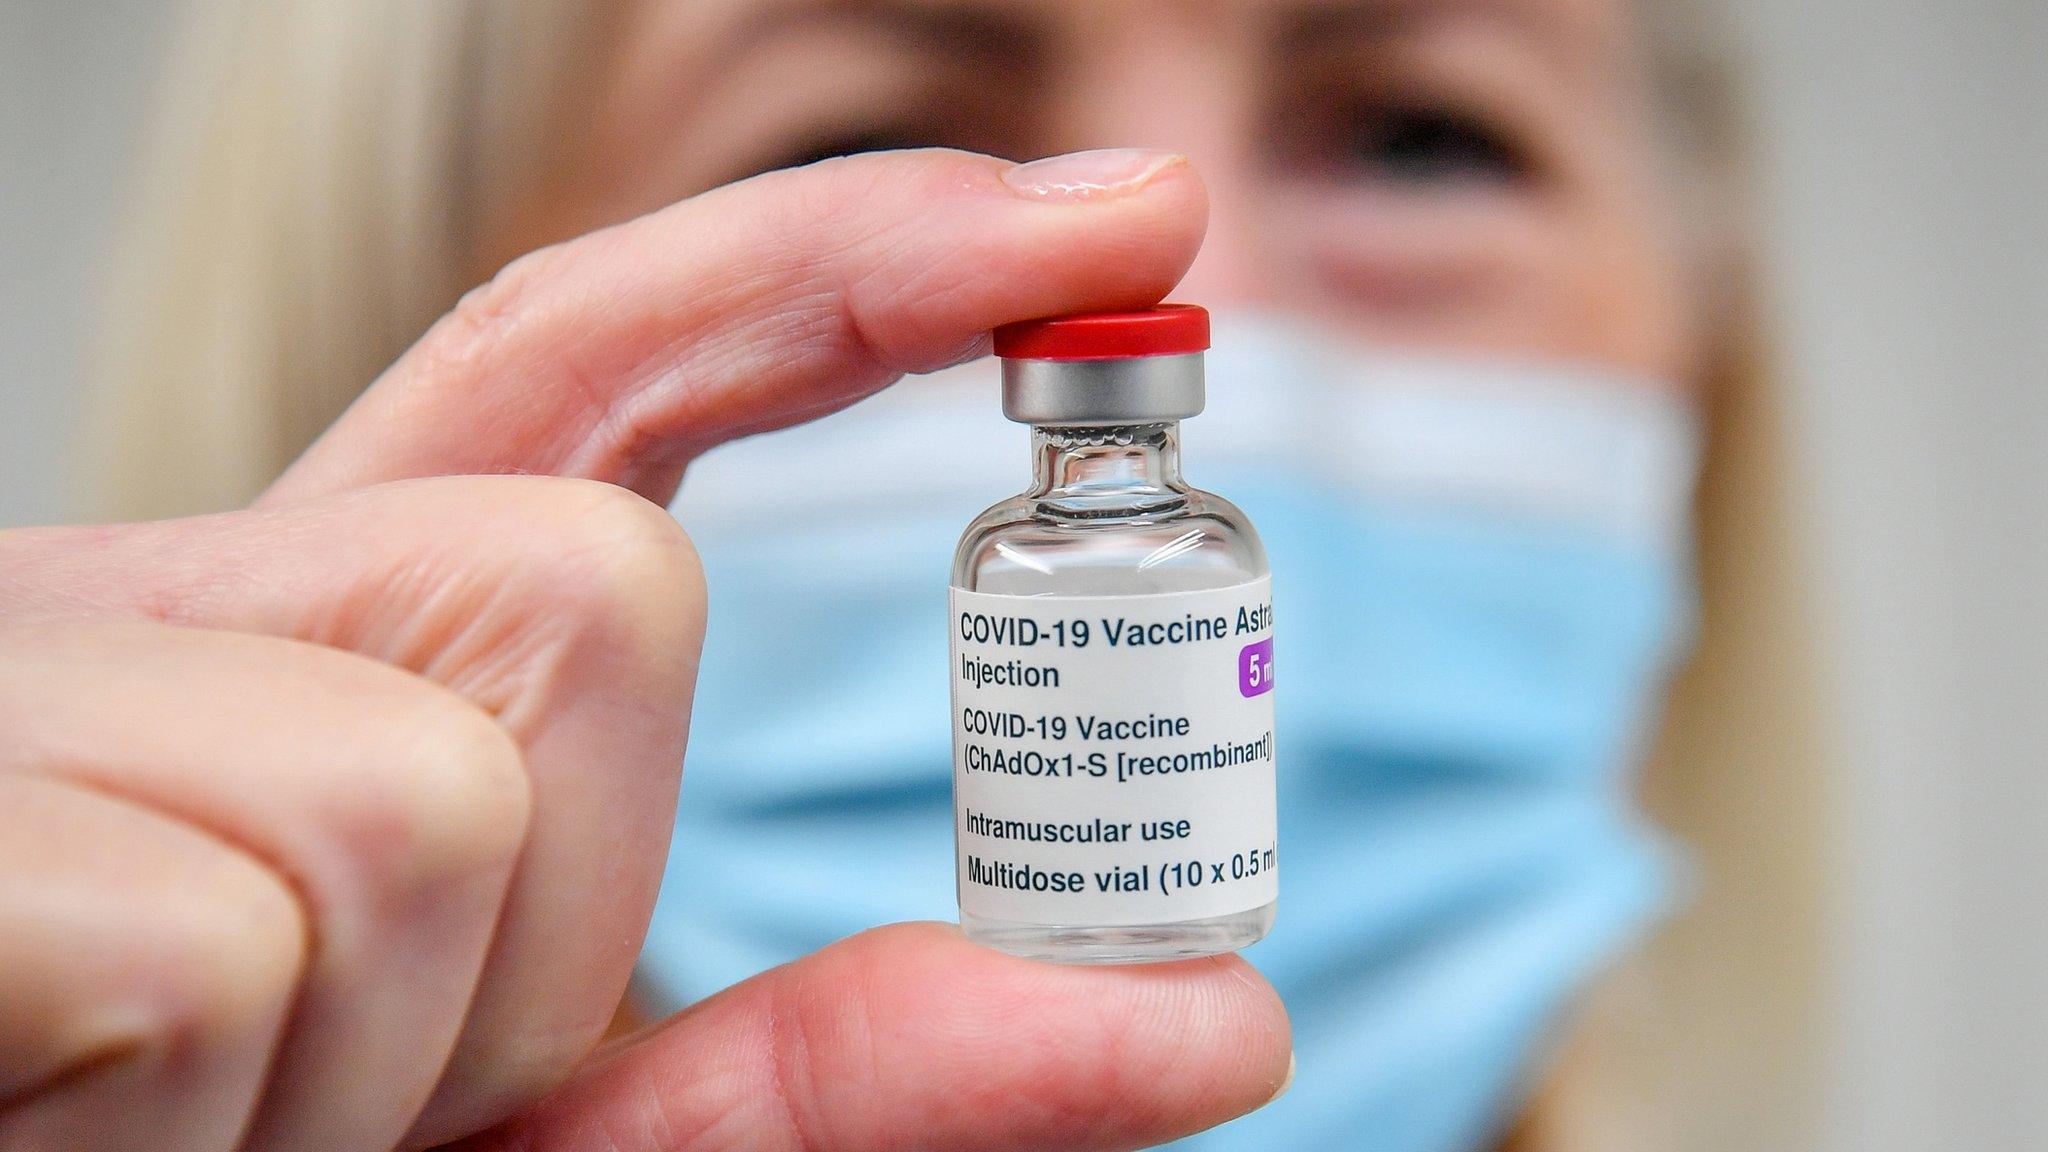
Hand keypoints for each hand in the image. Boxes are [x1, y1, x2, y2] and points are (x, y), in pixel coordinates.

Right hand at [0, 149, 1290, 1151]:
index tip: (1107, 225)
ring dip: (395, 1052)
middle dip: (566, 907)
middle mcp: (139, 603)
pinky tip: (89, 1133)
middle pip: (590, 589)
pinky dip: (222, 1110)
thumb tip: (1217, 1017)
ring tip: (210, 1135)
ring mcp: (19, 679)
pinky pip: (246, 928)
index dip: (836, 274)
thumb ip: (838, 1073)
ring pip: (437, 789)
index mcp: (279, 645)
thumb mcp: (565, 1147)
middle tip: (368, 1087)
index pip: (581, 371)